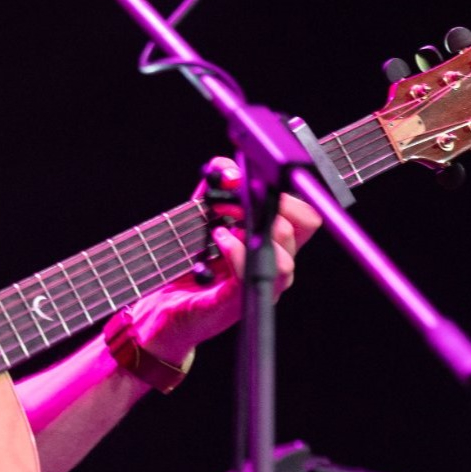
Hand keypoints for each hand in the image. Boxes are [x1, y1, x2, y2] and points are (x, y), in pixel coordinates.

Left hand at [119, 157, 321, 365]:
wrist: (165, 305)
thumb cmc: (190, 260)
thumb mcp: (203, 213)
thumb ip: (216, 185)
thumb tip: (226, 166)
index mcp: (274, 243)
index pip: (305, 214)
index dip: (284, 191)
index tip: (250, 179)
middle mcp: (275, 265)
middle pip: (304, 228)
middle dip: (272, 203)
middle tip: (232, 197)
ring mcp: (259, 285)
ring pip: (287, 257)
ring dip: (254, 227)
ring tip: (221, 222)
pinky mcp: (236, 303)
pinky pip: (251, 275)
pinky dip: (237, 250)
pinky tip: (220, 238)